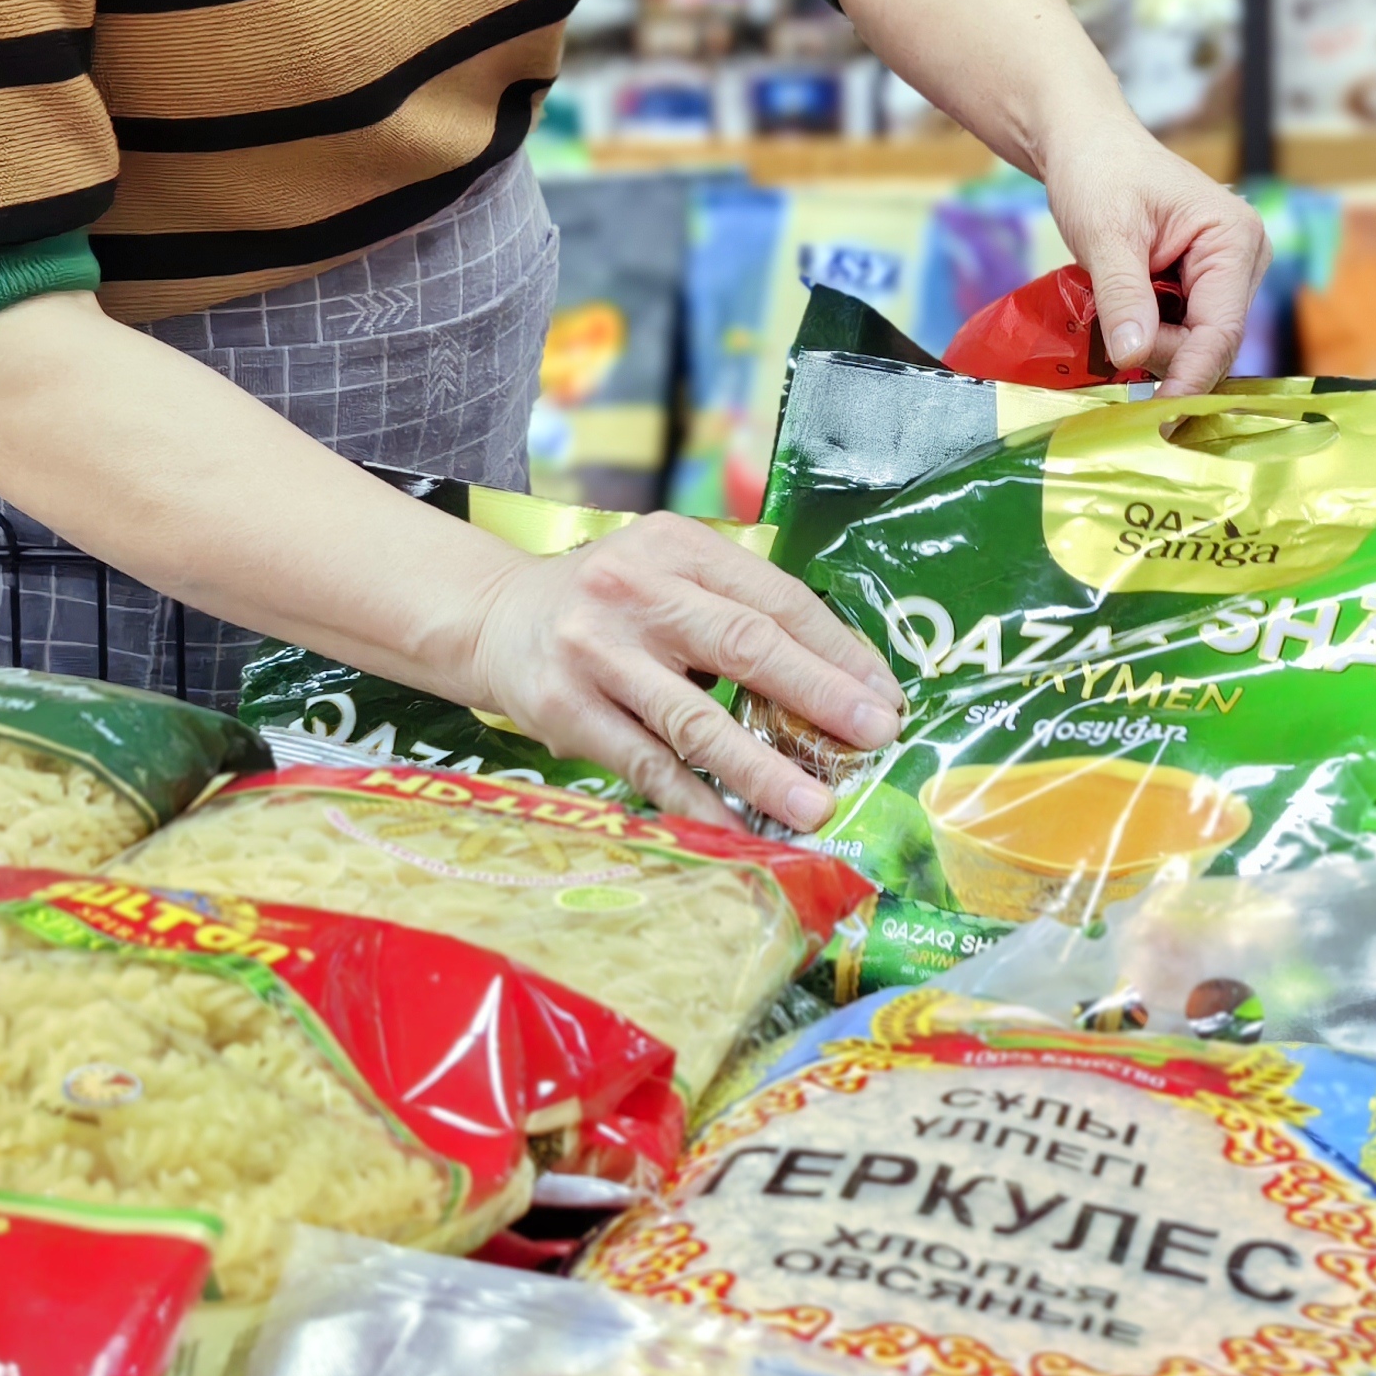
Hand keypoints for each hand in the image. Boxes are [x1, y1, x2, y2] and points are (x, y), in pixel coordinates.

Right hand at [450, 514, 901, 829]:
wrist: (492, 618)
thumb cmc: (607, 603)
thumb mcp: (667, 573)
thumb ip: (734, 608)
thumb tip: (837, 680)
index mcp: (677, 547)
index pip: (775, 598)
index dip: (837, 650)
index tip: (883, 696)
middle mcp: (635, 591)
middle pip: (745, 645)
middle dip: (819, 695)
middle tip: (874, 736)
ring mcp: (596, 652)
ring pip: (695, 719)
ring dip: (762, 768)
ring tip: (814, 804)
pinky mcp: (566, 708)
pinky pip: (646, 764)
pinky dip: (696, 800)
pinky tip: (736, 828)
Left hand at [1041, 118, 1270, 394]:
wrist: (1085, 144)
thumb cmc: (1099, 171)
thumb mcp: (1104, 232)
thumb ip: (1122, 295)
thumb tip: (1135, 359)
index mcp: (1235, 238)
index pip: (1222, 329)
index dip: (1191, 375)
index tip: (1161, 417)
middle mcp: (1243, 258)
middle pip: (1210, 341)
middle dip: (1159, 350)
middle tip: (1108, 326)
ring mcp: (1225, 274)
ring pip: (1193, 341)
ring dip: (1149, 340)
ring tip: (1109, 303)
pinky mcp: (1201, 284)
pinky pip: (1180, 329)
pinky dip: (1147, 331)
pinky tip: (1122, 314)